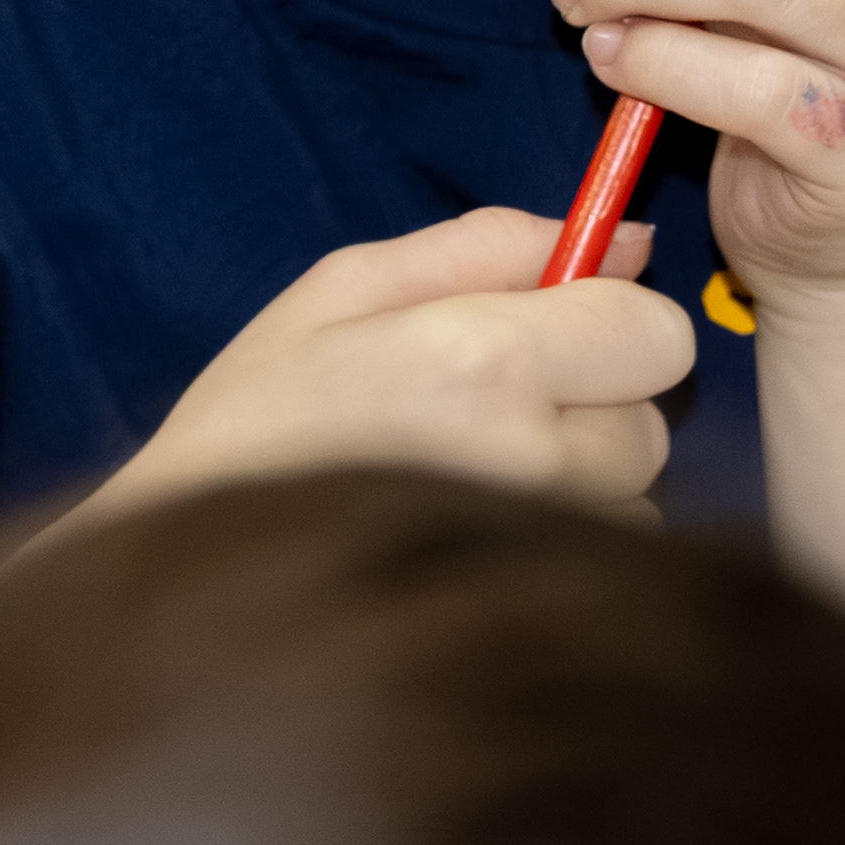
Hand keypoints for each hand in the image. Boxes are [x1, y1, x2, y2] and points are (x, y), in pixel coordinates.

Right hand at [67, 208, 691, 533]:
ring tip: (469, 469)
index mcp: (484, 359)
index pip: (657, 333)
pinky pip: (599, 557)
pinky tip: (474, 524)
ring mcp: (533, 548)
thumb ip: (493, 246)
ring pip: (632, 496)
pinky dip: (562, 535)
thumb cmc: (260, 416)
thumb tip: (629, 238)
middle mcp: (529, 460)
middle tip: (492, 405)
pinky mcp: (530, 606)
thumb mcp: (348, 287)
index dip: (612, 323)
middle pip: (652, 421)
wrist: (187, 570)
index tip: (553, 331)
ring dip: (579, 477)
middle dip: (596, 403)